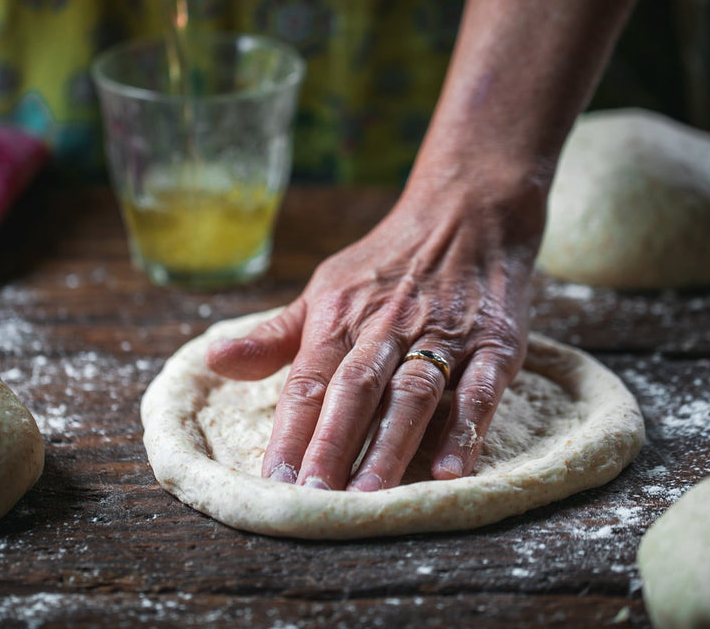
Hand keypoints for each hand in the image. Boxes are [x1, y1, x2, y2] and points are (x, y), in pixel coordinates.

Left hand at [206, 179, 540, 490]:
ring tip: (367, 496)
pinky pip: (480, 389)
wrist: (469, 211)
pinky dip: (466, 428)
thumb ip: (275, 336)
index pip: (308, 382)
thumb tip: (213, 361)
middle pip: (354, 391)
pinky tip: (450, 470)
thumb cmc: (387, 261)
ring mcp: (444, 335)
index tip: (272, 481)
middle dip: (331, 445)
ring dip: (390, 447)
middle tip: (313, 498)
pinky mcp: (496, 343)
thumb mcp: (325, 288)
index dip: (289, 432)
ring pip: (411, 394)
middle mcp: (387, 327)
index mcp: (339, 316)